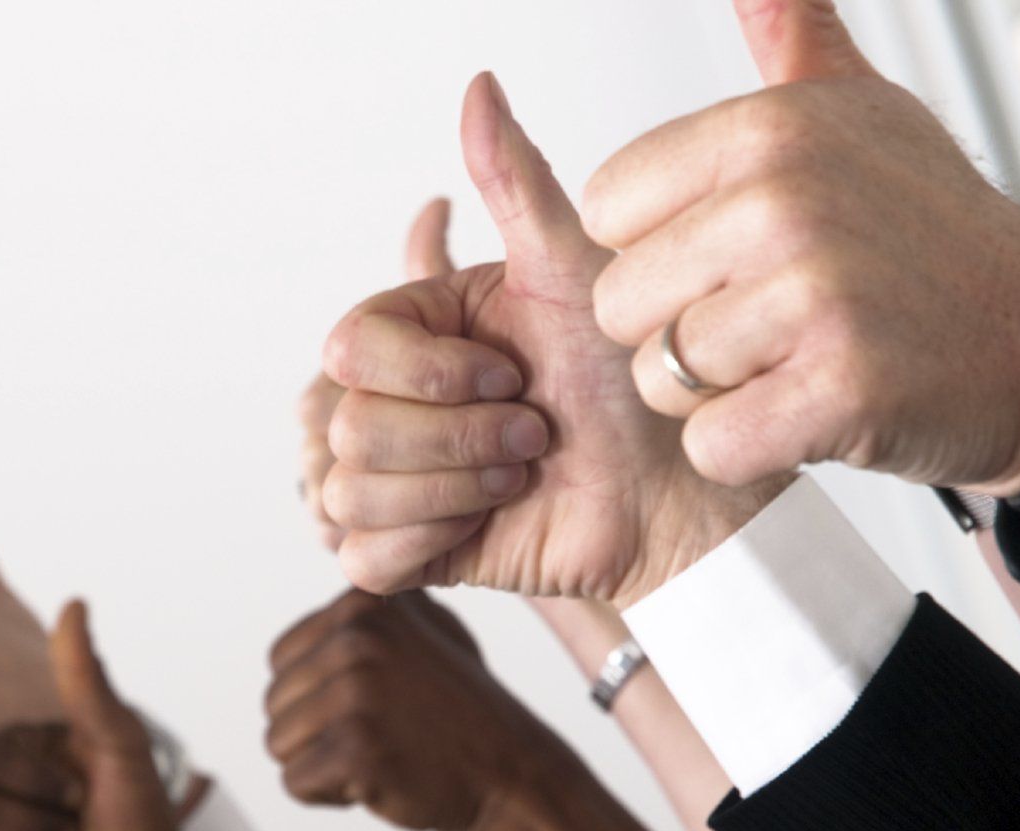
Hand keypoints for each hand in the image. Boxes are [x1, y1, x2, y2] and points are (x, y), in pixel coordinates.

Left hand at [264, 589, 653, 830]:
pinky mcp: (355, 748)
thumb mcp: (426, 629)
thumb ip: (369, 612)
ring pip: (278, 743)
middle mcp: (356, 637)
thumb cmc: (464, 712)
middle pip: (274, 701)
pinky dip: (328, 794)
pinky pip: (295, 782)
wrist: (513, 775)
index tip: (376, 702)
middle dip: (316, 731)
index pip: (281, 658)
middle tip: (381, 733)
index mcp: (363, 603)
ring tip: (381, 752)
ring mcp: (356, 692)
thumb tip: (322, 592)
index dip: (318, 693)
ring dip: (320, 763)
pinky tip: (378, 780)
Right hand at [322, 74, 777, 604]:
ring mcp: (393, 479)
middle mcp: (392, 403)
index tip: (513, 373)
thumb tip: (479, 85)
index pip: (346, 347)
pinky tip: (491, 519)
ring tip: (519, 474)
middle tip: (533, 433)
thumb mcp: (576, 272)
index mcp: (413, 336)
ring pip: (350, 493)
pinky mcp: (405, 550)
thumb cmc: (633, 381)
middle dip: (457, 436)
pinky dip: (431, 539)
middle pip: (347, 425)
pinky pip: (364, 556)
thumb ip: (516, 183)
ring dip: (454, 487)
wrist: (673, 492)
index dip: (431, 372)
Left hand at [584, 0, 1019, 495]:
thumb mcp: (860, 113)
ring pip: (658, 378)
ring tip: (795, 363)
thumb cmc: (932, 237)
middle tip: (769, 323)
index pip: (605, 208)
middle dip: (676, 331)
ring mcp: (814, 295)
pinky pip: (712, 443)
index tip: (732, 257)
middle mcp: (782, 202)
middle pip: (618, 302)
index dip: (658, 250)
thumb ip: (792, 43)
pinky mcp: (838, 389)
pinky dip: (750, 447)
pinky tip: (809, 414)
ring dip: (715, 393)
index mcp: (766, 130)